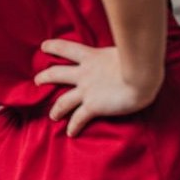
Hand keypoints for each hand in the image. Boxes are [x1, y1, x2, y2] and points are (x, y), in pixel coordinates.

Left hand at [34, 39, 161, 136]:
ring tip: (53, 116)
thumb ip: (117, 53)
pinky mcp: (93, 106)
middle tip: (37, 80)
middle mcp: (84, 74)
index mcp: (92, 57)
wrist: (142, 76)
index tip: (44, 46)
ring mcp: (86, 91)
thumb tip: (127, 48)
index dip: (54, 46)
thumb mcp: (124, 50)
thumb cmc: (141, 61)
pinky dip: (73, 126)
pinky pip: (78, 118)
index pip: (67, 48)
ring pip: (63, 100)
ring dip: (56, 109)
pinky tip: (70, 133)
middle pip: (57, 73)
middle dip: (45, 77)